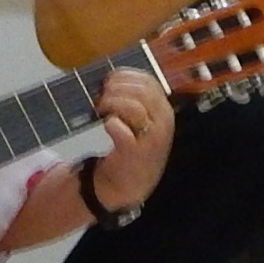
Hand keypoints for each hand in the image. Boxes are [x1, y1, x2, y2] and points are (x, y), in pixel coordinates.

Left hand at [87, 65, 174, 213]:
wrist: (128, 186)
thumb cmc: (131, 148)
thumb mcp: (140, 121)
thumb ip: (131, 99)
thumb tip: (108, 78)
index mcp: (163, 109)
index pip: (148, 80)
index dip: (124, 76)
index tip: (107, 82)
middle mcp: (163, 122)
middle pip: (141, 90)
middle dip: (116, 88)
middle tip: (100, 98)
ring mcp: (152, 139)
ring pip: (133, 106)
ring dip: (111, 103)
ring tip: (100, 110)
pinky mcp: (136, 154)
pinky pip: (121, 130)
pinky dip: (110, 124)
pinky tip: (107, 126)